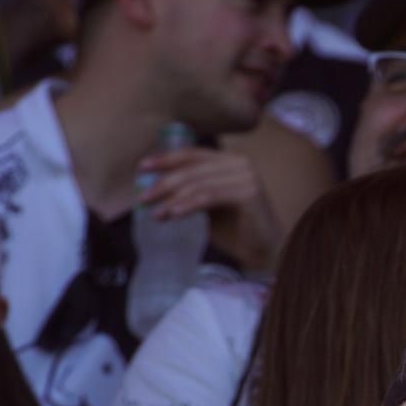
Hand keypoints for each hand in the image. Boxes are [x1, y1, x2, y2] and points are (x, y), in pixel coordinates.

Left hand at [139, 147, 280, 270]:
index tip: (141, 168)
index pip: (192, 154)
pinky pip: (209, 197)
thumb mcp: (207, 206)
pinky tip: (174, 214)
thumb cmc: (236, 230)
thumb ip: (189, 192)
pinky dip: (189, 205)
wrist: (264, 251)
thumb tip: (154, 189)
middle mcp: (239, 163)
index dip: (165, 159)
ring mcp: (246, 176)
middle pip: (192, 169)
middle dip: (163, 183)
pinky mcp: (248, 193)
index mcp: (229, 160)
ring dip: (172, 199)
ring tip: (156, 214)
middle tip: (144, 199)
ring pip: (198, 184)